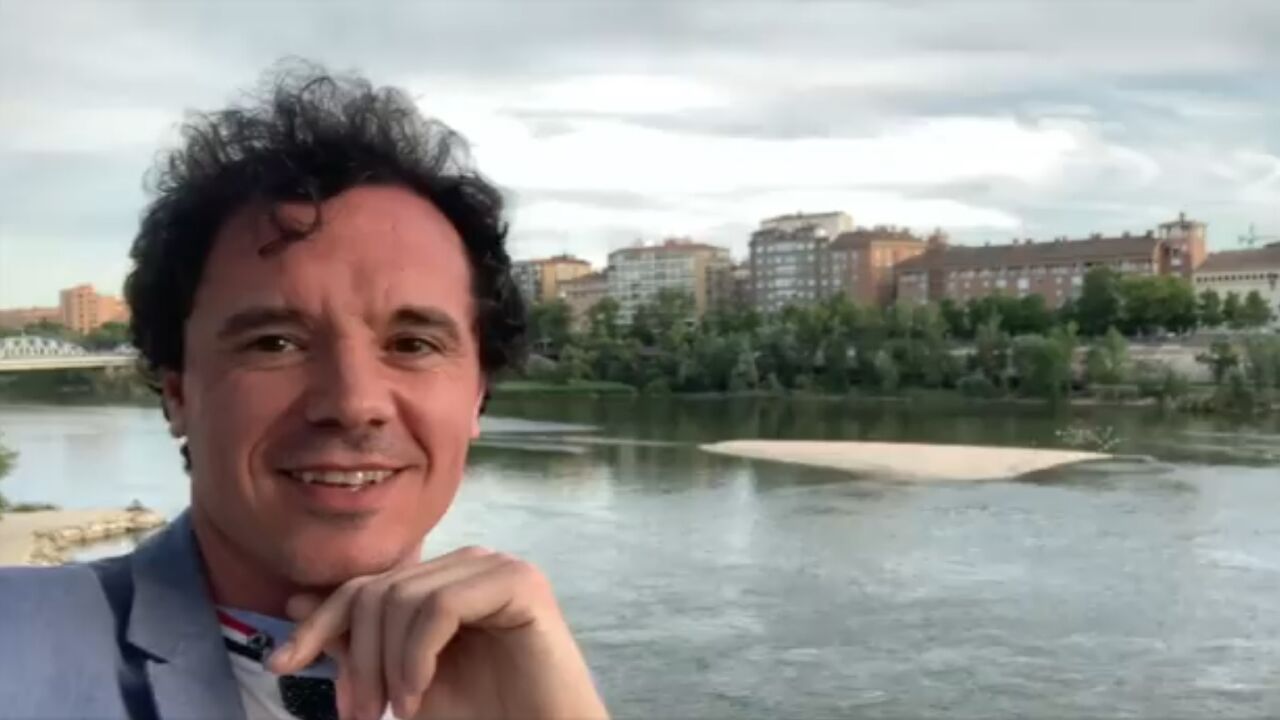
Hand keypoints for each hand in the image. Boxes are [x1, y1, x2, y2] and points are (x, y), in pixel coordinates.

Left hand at [267, 547, 608, 719]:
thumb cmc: (484, 715)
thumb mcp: (403, 680)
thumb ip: (360, 642)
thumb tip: (298, 603)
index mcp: (444, 579)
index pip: (367, 584)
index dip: (321, 622)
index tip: (282, 664)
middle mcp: (470, 562)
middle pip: (379, 589)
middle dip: (356, 657)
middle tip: (360, 715)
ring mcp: (497, 566)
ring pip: (405, 597)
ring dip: (386, 664)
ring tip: (399, 710)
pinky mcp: (520, 583)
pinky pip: (440, 605)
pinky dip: (416, 655)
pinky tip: (419, 693)